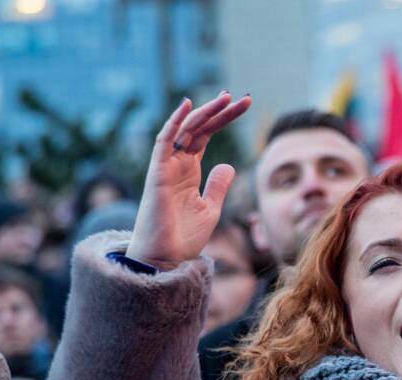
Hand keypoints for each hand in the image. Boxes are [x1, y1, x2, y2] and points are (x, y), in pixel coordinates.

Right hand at [128, 91, 252, 265]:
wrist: (165, 259)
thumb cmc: (183, 238)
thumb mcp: (210, 209)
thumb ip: (218, 186)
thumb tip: (229, 166)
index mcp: (189, 171)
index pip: (207, 136)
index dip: (223, 119)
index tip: (244, 105)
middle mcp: (177, 164)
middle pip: (199, 129)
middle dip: (220, 112)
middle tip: (243, 98)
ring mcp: (166, 167)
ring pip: (185, 130)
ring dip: (205, 113)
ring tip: (226, 98)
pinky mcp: (157, 173)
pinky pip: (164, 142)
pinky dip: (174, 122)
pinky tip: (188, 105)